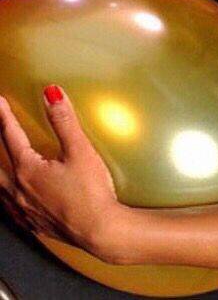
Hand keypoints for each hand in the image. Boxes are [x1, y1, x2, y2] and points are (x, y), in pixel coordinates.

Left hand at [0, 86, 126, 261]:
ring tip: (1, 164)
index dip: (4, 117)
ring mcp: (25, 210)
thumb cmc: (91, 192)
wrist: (100, 231)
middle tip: (0, 130)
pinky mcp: (35, 224)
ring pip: (0, 189)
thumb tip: (51, 94)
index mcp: (28, 171)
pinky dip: (7, 197)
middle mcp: (20, 191)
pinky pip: (11, 208)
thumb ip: (64, 121)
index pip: (12, 136)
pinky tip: (12, 198)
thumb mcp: (80, 150)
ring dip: (0, 173)